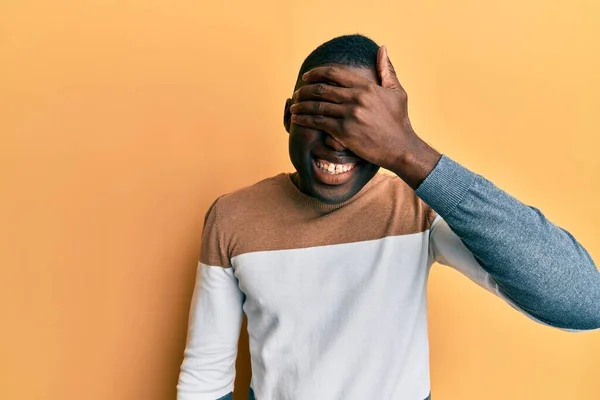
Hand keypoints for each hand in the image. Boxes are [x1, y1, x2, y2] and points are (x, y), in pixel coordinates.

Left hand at [290, 45, 419, 170]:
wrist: (401, 148)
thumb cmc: (399, 121)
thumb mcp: (397, 92)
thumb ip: (387, 70)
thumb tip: (382, 49)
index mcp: (366, 87)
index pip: (334, 73)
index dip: (316, 73)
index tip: (307, 76)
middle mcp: (356, 98)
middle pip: (321, 89)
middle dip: (304, 90)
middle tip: (297, 93)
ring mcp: (349, 115)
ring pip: (317, 106)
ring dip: (301, 105)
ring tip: (293, 106)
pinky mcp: (344, 132)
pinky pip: (318, 122)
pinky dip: (305, 119)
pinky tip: (297, 119)